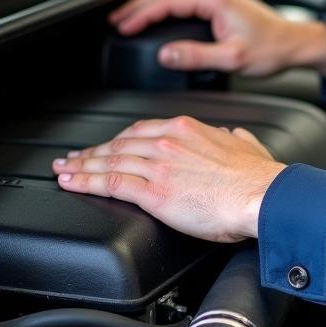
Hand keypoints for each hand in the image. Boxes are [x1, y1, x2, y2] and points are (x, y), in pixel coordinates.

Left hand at [52, 115, 285, 241]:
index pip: (142, 131)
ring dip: (82, 166)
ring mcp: (159, 165)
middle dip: (93, 152)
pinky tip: (72, 183)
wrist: (261, 196)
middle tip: (73, 158)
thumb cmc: (258, 177)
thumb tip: (235, 139)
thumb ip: (236, 140)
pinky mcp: (154, 191)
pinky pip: (111, 183)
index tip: (107, 146)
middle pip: (119, 144)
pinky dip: (87, 181)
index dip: (119, 139)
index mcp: (188, 130)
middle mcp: (169, 142)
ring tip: (64, 171)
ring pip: (110, 161)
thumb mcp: (248, 146)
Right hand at [109, 0, 325, 76]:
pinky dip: (164, 5)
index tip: (123, 26)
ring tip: (127, 16)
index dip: (141, 14)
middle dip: (137, 5)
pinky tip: (156, 14)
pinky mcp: (220, 1)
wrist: (294, 42)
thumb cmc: (271, 48)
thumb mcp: (232, 58)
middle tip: (115, 20)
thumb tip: (167, 55)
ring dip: (149, 3)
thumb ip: (197, 56)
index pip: (168, 1)